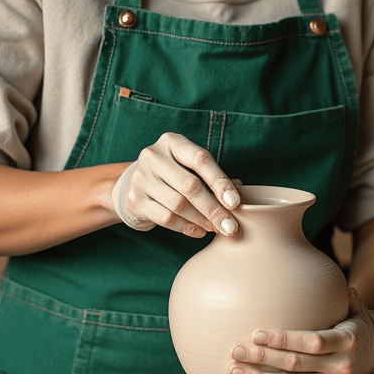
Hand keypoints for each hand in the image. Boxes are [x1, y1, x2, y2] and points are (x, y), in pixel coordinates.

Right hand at [110, 132, 240, 237]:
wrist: (133, 185)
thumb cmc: (172, 174)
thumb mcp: (189, 166)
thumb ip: (212, 176)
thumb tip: (240, 192)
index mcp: (172, 142)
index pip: (200, 159)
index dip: (220, 182)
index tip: (235, 203)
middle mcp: (154, 156)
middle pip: (190, 185)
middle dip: (214, 209)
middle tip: (230, 226)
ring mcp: (141, 178)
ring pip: (178, 204)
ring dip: (202, 220)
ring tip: (216, 228)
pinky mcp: (134, 200)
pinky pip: (166, 218)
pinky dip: (186, 227)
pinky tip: (199, 231)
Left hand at [227, 288, 373, 373]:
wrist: (370, 354)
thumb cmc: (351, 324)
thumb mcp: (355, 308)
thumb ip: (346, 297)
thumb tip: (335, 281)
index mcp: (348, 342)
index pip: (312, 342)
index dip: (283, 339)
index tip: (256, 334)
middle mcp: (342, 368)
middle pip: (296, 365)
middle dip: (263, 359)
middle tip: (236, 351)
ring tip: (233, 371)